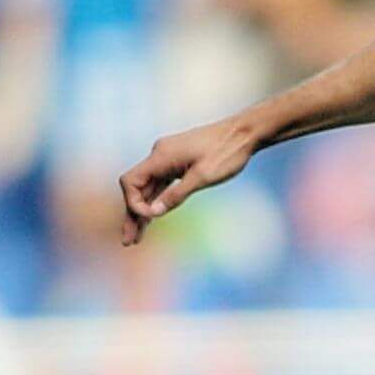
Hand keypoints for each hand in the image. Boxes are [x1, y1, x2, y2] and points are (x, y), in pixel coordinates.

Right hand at [118, 118, 255, 245]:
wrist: (245, 132)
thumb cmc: (226, 152)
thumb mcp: (203, 177)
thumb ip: (176, 195)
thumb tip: (153, 212)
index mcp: (160, 156)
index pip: (130, 181)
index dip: (134, 203)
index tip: (149, 219)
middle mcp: (159, 155)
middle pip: (136, 188)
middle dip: (133, 215)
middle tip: (129, 242)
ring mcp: (168, 158)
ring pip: (148, 188)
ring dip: (143, 211)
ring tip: (137, 237)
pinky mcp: (178, 162)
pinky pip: (160, 184)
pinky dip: (156, 200)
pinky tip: (154, 216)